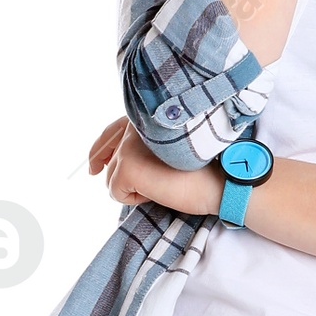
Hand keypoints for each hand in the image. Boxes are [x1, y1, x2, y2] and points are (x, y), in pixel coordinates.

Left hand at [91, 119, 223, 214]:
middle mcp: (135, 125)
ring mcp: (129, 145)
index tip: (94, 163)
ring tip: (161, 184)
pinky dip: (134, 199)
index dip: (100, 148)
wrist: (222, 179)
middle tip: (93, 171)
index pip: (112, 130)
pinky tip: (157, 192)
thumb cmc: (205, 167)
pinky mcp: (127, 167)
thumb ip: (144, 144)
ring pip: (111, 176)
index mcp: (146, 116)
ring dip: (131, 187)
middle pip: (106, 152)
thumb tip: (115, 161)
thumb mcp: (171, 148)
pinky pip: (116, 192)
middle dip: (105, 167)